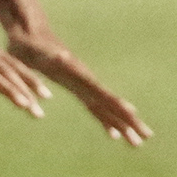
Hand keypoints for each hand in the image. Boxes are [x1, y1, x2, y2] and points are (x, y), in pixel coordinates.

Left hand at [9, 27, 151, 145]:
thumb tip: (63, 56)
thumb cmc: (31, 44)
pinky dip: (106, 121)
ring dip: (123, 125)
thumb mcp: (39, 51)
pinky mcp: (77, 88)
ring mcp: (83, 85)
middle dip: (129, 121)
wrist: (29, 34)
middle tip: (147, 137)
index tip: (134, 116)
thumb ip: (52, 55)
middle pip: (112, 104)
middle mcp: (85, 81)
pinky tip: (114, 134)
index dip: (117, 105)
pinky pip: (96, 109)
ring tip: (137, 142)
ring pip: (107, 109)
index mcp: (79, 75)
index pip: (103, 94)